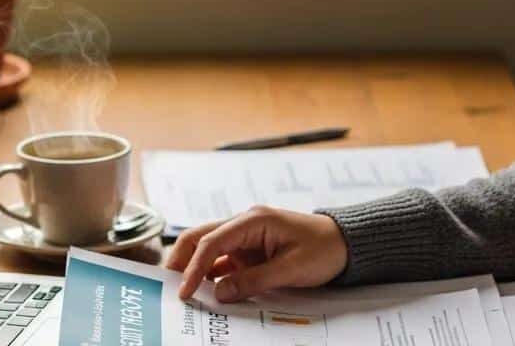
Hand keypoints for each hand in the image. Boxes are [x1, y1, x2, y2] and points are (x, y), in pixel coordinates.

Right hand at [166, 206, 347, 301]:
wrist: (346, 244)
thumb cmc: (324, 249)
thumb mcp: (292, 268)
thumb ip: (254, 281)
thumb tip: (221, 294)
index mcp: (253, 220)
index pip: (212, 241)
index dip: (194, 267)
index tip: (184, 290)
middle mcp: (244, 224)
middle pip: (200, 238)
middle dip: (182, 260)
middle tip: (168, 285)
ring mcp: (245, 237)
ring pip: (208, 249)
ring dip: (194, 268)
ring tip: (183, 291)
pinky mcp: (249, 251)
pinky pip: (223, 262)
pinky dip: (211, 276)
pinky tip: (206, 293)